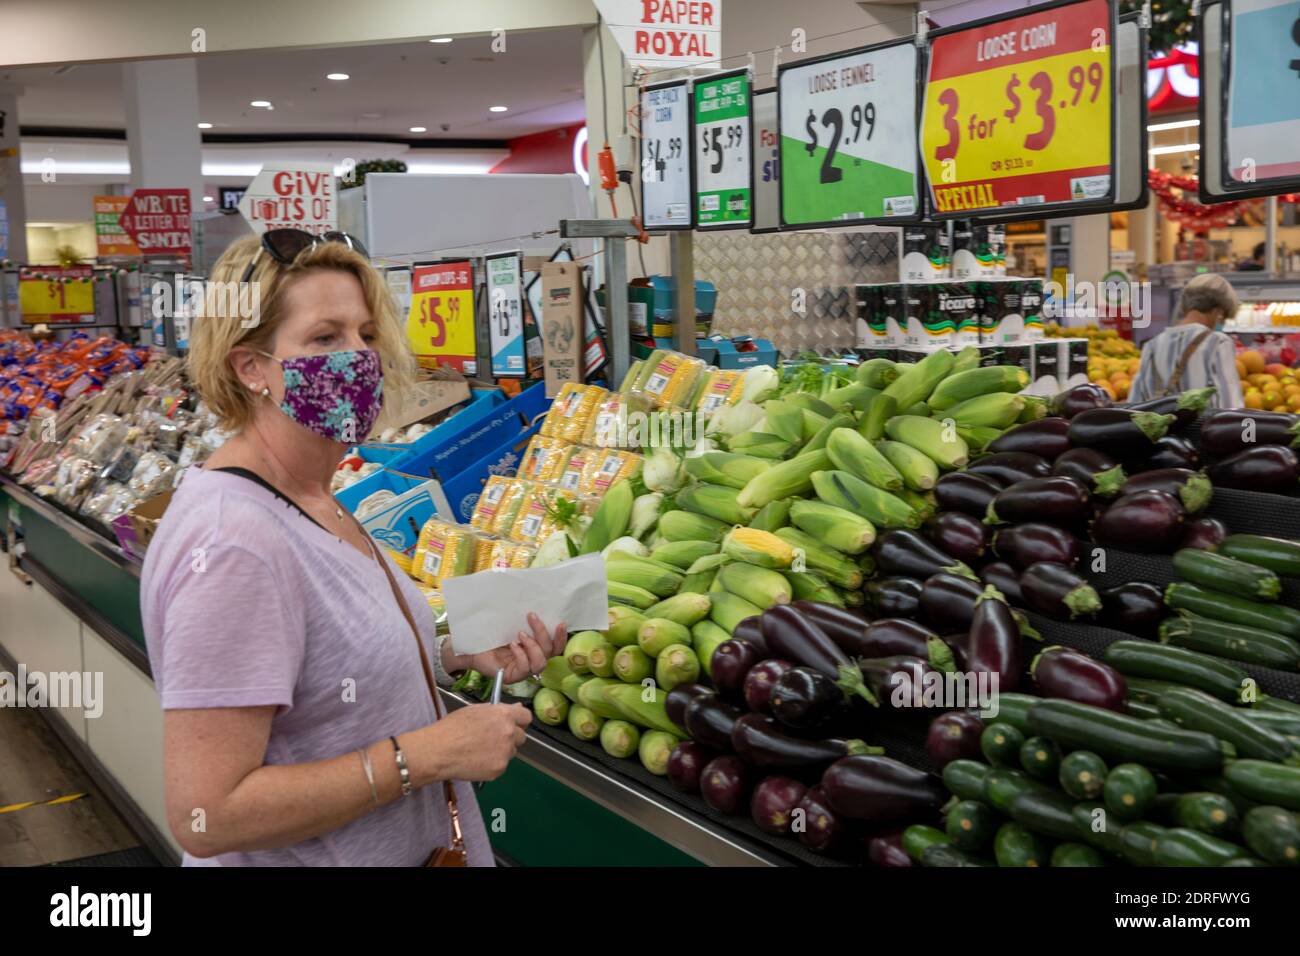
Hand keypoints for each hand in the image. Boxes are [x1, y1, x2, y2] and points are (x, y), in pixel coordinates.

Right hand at [410, 703, 530, 783]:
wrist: (438, 751)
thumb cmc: (452, 727)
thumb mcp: (476, 711)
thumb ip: (499, 710)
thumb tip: (517, 708)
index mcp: (504, 715)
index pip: (526, 717)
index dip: (519, 721)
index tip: (513, 724)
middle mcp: (509, 733)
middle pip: (521, 736)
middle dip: (510, 738)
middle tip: (491, 740)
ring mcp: (505, 753)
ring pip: (511, 752)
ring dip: (502, 751)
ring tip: (480, 751)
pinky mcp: (499, 769)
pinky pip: (501, 765)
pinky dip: (493, 764)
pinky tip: (477, 761)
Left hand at [457, 613, 567, 684]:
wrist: (470, 648)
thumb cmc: (489, 635)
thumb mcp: (507, 625)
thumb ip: (520, 619)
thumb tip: (531, 601)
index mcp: (535, 648)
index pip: (555, 646)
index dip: (561, 637)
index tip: (560, 622)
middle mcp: (532, 660)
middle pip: (550, 652)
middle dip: (543, 633)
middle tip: (531, 617)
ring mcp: (523, 670)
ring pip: (540, 663)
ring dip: (533, 647)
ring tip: (520, 635)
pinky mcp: (513, 677)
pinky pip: (524, 669)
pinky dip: (521, 655)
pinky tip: (512, 645)